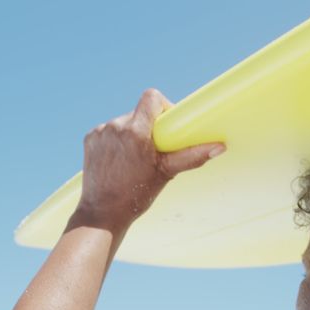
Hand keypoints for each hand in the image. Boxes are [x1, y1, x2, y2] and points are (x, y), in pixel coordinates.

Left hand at [74, 88, 225, 231]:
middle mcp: (116, 127)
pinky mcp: (90, 138)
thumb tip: (220, 147)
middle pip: (139, 112)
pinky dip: (115, 141)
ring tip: (133, 159)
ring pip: (123, 122)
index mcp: (135, 132)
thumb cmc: (136, 195)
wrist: (103, 213)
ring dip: (131, 134)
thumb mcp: (166, 173)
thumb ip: (192, 156)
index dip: (162, 106)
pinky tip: (118, 160)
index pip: (152, 97)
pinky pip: (108, 131)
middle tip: (152, 150)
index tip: (166, 124)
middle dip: (147, 126)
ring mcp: (100, 132)